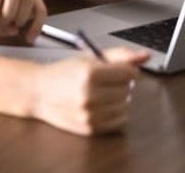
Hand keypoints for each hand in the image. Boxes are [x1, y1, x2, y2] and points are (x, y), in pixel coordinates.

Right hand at [30, 47, 148, 135]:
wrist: (40, 92)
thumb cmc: (65, 73)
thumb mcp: (91, 58)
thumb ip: (120, 56)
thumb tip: (145, 55)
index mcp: (90, 74)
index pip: (129, 73)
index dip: (128, 70)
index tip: (123, 70)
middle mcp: (90, 95)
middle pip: (128, 89)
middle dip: (121, 84)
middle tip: (107, 81)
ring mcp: (89, 114)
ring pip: (125, 106)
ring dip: (119, 99)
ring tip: (103, 93)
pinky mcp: (90, 129)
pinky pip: (119, 122)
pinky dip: (115, 113)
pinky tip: (102, 105)